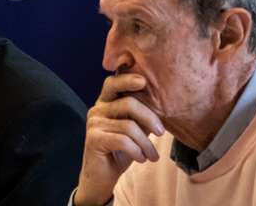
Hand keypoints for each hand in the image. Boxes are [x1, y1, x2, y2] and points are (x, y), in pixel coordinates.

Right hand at [74, 74, 164, 205]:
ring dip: (146, 144)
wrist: (102, 176)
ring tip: (152, 156)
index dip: (128, 79)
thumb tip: (162, 103)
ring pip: (129, 126)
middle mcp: (97, 108)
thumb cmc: (120, 151)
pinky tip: (141, 159)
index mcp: (106, 102)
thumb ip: (141, 115)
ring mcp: (93, 123)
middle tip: (162, 133)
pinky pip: (123, 140)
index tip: (144, 81)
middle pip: (128, 103)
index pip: (114, 82)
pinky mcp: (93, 138)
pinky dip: (137, 151)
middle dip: (150, 118)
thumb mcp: (134, 130)